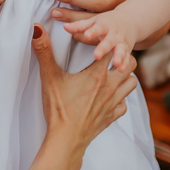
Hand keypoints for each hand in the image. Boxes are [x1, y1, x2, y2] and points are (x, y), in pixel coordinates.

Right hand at [31, 24, 136, 152]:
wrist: (66, 141)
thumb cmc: (58, 109)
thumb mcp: (49, 78)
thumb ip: (44, 51)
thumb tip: (37, 28)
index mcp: (97, 74)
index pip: (111, 49)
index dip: (106, 42)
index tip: (99, 41)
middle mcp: (110, 87)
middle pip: (130, 64)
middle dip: (122, 57)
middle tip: (110, 56)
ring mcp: (113, 103)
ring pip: (132, 83)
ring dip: (124, 77)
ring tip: (112, 74)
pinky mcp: (112, 117)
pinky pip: (125, 104)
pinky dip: (121, 98)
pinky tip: (109, 97)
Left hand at [50, 0, 134, 42]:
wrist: (147, 9)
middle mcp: (122, 2)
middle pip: (96, 1)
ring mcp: (117, 18)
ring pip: (94, 19)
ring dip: (73, 17)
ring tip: (55, 12)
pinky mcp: (113, 29)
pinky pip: (95, 33)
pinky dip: (80, 32)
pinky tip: (68, 29)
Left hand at [60, 10, 139, 66]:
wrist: (130, 20)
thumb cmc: (107, 22)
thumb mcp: (93, 21)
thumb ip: (79, 26)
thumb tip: (64, 27)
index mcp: (104, 25)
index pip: (98, 28)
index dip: (92, 31)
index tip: (86, 35)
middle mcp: (114, 34)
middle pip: (109, 41)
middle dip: (104, 48)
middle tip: (96, 55)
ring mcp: (121, 42)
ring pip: (121, 50)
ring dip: (119, 56)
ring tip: (116, 63)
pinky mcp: (127, 51)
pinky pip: (127, 58)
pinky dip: (125, 63)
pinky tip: (121, 69)